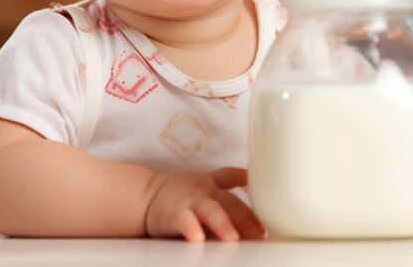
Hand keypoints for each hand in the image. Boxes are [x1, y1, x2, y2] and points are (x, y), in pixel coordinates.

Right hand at [144, 167, 265, 241]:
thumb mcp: (206, 180)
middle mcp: (204, 193)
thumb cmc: (179, 190)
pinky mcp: (171, 213)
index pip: (237, 198)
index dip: (253, 212)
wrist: (144, 195)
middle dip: (244, 219)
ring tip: (232, 238)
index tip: (268, 227)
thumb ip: (228, 178)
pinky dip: (190, 228)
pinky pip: (182, 220)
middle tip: (259, 233)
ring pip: (208, 210)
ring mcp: (188, 202)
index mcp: (214, 188)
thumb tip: (252, 174)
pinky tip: (197, 238)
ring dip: (221, 222)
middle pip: (228, 203)